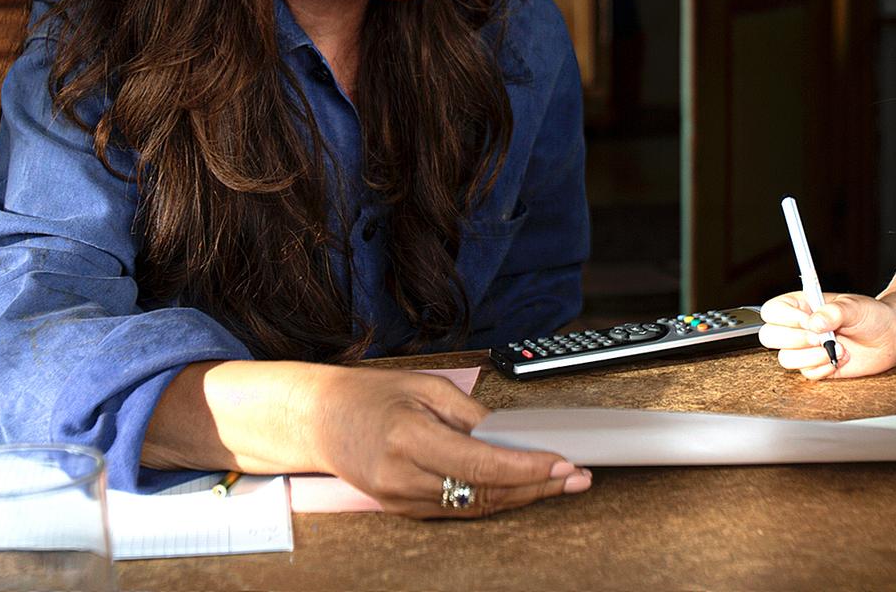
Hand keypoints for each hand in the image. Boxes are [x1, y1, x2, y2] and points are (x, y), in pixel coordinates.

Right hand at [303, 366, 591, 518]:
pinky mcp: (400, 509)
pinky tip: (519, 489)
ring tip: (559, 484)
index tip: (562, 464)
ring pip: (474, 507)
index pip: (481, 464)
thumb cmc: (370, 395)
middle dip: (536, 486)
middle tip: (577, 478)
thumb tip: (512, 437)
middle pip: (483, 492)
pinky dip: (491, 499)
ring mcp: (399, 498)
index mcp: (408, 437)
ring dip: (520, 497)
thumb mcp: (425, 387)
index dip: (527, 468)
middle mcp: (403, 475)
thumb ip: (470, 415)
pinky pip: (456, 509)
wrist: (319, 418)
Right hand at [758, 291, 895, 379]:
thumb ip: (833, 312)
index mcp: (802, 306)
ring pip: (786, 358)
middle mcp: (799, 327)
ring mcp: (806, 348)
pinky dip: (823, 368)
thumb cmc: (873, 315)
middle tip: (819, 338)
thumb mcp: (854, 306)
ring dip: (812, 356)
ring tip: (836, 348)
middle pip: (770, 336)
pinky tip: (840, 359)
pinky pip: (806, 373)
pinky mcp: (817, 366)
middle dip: (795, 339)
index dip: (786, 318)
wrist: (891, 337)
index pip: (772, 311)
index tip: (809, 320)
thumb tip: (814, 321)